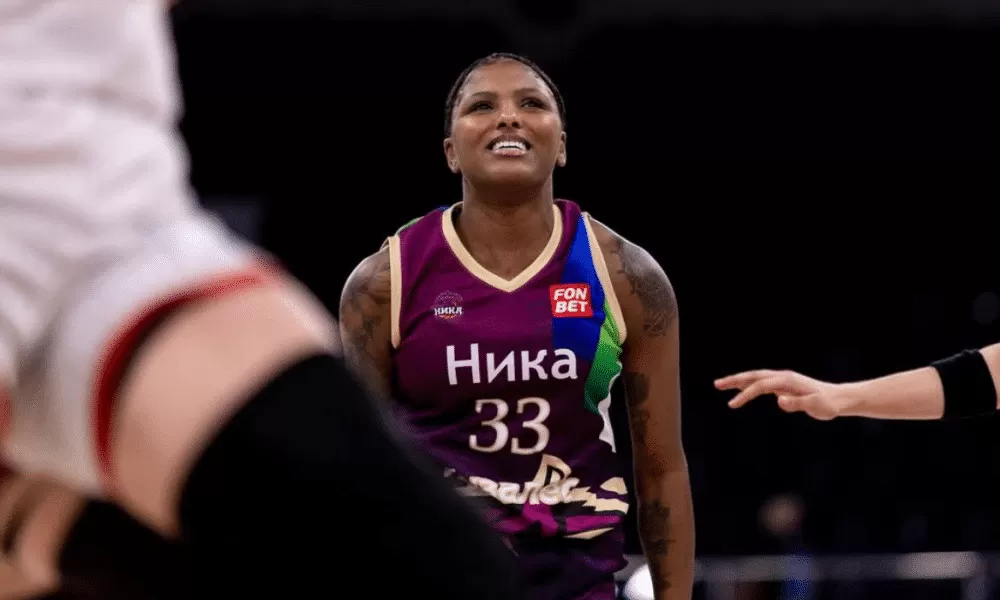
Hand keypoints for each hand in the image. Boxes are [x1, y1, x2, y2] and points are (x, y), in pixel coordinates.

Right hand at [714, 369, 846, 419]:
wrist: (840, 399)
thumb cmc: (829, 404)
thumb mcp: (816, 407)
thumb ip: (798, 403)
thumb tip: (778, 400)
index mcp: (788, 381)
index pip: (761, 386)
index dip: (745, 394)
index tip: (732, 405)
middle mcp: (783, 377)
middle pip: (754, 375)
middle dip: (734, 379)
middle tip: (716, 384)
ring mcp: (783, 380)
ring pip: (756, 378)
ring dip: (738, 381)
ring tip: (720, 385)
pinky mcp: (783, 385)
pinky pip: (761, 383)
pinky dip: (748, 385)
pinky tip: (741, 390)